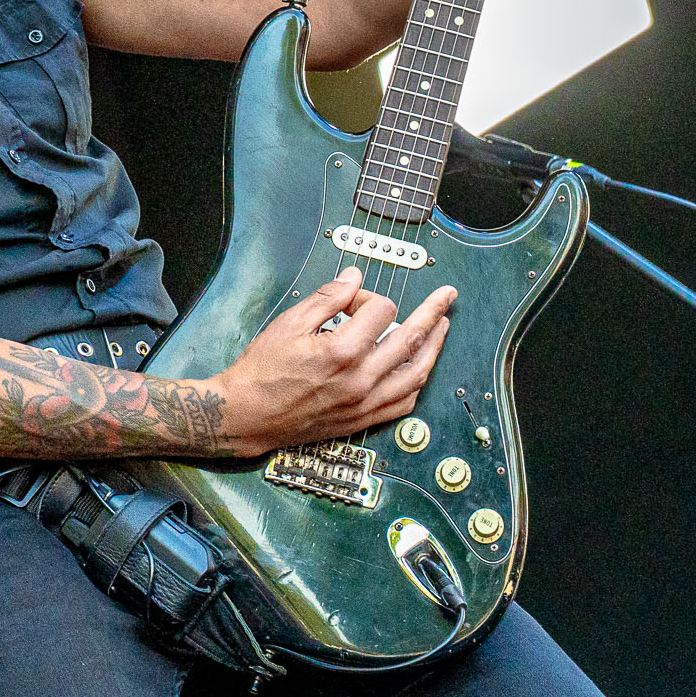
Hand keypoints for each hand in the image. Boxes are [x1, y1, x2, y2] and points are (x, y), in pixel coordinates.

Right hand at [209, 266, 455, 456]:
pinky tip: (421, 369)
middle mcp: (361, 379)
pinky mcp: (364, 420)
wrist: (248, 414)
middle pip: (411, 338)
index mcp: (342, 351)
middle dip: (432, 312)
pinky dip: (418, 383)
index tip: (351, 299)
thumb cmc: (263, 370)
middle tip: (447, 297)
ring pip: (417, 373)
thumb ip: (327, 298)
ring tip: (443, 328)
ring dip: (435, 347)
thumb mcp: (289, 323)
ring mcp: (366, 402)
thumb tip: (354, 277)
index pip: (380, 310)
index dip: (367, 296)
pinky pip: (404, 403)